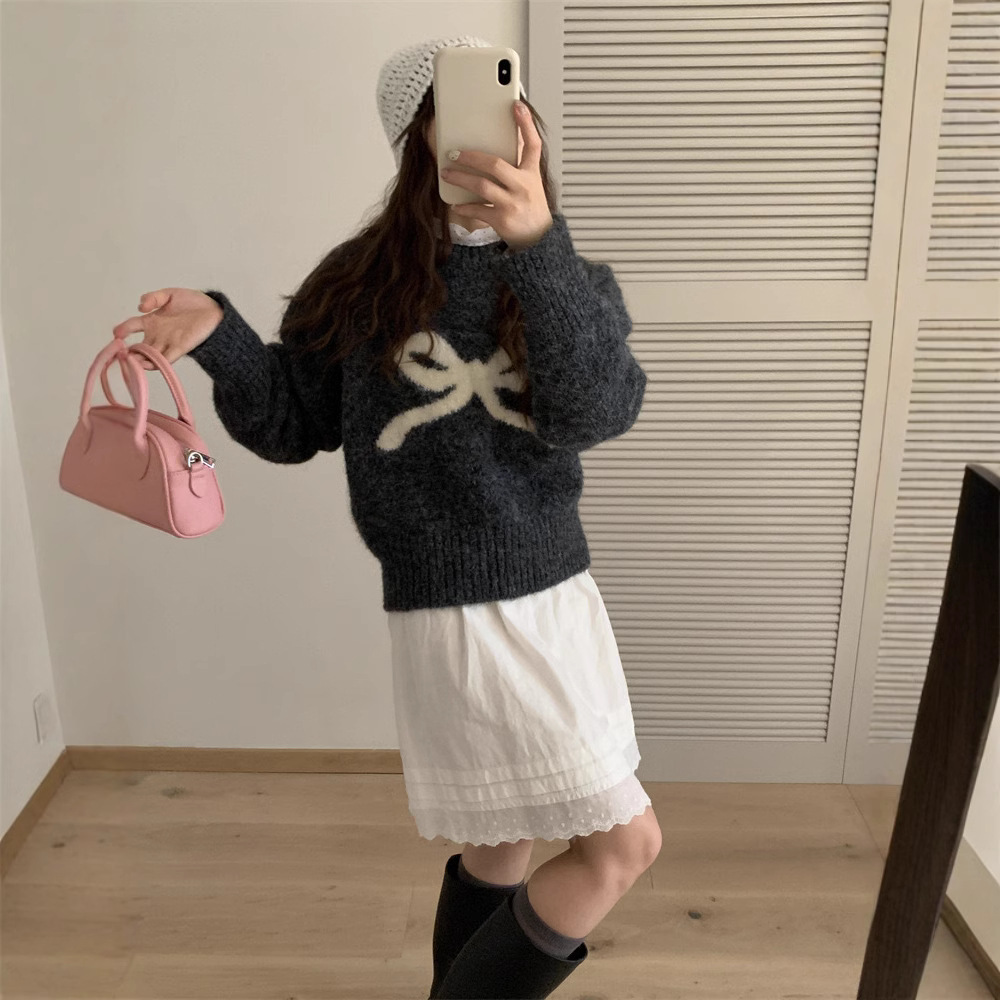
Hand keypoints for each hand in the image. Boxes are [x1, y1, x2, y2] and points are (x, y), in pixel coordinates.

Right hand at [112, 288, 223, 368]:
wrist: (214, 311)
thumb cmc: (192, 303)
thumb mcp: (169, 294)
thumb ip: (153, 298)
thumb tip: (140, 307)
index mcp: (152, 321)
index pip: (132, 326)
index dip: (122, 330)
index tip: (116, 334)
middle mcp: (157, 334)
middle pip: (138, 346)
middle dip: (128, 352)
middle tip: (120, 354)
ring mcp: (168, 343)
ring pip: (149, 355)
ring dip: (139, 360)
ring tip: (131, 362)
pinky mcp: (180, 348)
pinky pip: (165, 359)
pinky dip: (155, 363)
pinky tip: (146, 364)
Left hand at [440, 101, 552, 250]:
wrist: (538, 241)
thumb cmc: (530, 210)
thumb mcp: (531, 185)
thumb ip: (518, 167)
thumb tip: (495, 149)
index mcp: (531, 174)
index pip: (532, 144)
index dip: (526, 123)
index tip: (516, 105)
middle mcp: (523, 186)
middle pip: (495, 164)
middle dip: (471, 156)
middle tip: (454, 152)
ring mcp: (512, 203)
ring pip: (482, 186)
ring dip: (460, 178)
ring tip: (447, 174)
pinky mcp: (502, 220)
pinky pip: (477, 210)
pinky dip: (464, 207)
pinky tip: (455, 203)